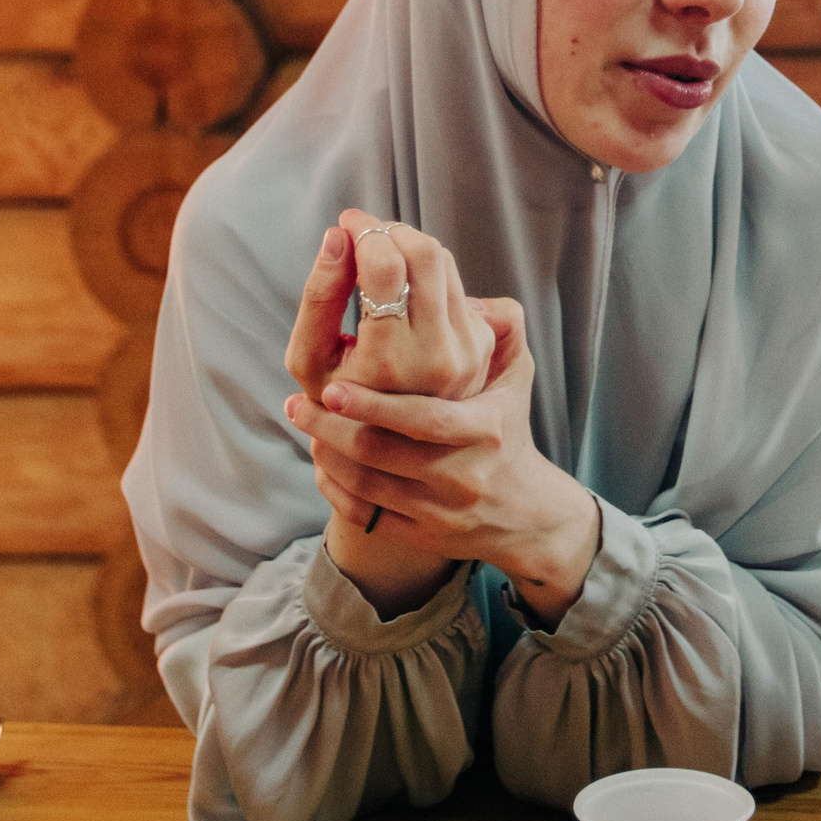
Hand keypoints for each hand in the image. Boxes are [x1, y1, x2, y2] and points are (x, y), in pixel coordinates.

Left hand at [286, 298, 601, 626]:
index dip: (373, 405)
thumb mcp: (516, 375)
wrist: (523, 511)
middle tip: (296, 403)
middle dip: (331, 428)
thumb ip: (500, 324)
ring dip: (326, 454)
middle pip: (381, 454)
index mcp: (485, 430)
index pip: (422, 419)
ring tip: (302, 423)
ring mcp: (441, 511)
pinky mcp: (422, 537)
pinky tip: (321, 464)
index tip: (332, 387)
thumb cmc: (507, 426)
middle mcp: (463, 476)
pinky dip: (336, 491)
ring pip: (367, 486)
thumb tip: (461, 283)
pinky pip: (366, 517)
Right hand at [327, 209, 495, 403]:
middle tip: (364, 234)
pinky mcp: (482, 344)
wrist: (388, 448)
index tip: (346, 224)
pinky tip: (403, 292)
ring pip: (444, 262)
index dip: (364, 232)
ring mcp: (467, 350)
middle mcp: (437, 356)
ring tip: (380, 258)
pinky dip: (426, 273)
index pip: (386, 266)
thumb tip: (337, 237)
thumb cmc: (335, 402)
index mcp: (389, 362)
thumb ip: (319, 296)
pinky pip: (455, 283)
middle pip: (424, 254)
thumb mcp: (309, 358)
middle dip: (389, 231)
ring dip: (409, 245)